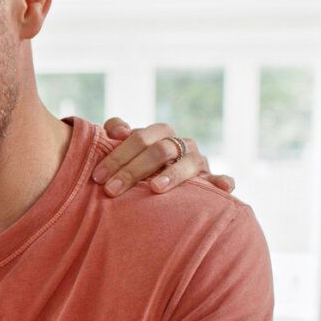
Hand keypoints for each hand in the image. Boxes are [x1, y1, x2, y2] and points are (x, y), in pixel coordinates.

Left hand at [94, 117, 235, 195]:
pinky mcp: (211, 179)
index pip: (140, 138)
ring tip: (155, 187)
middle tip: (111, 190)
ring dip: (173, 175)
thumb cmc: (142, 161)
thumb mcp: (129, 145)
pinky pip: (220, 179)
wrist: (168, 176)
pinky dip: (222, 181)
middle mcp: (181, 143)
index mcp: (161, 133)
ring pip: (188, 163)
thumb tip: (116, 131)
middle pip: (159, 151)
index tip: (98, 177)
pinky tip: (222, 186)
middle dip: (133, 171)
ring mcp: (198, 161)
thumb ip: (117, 130)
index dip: (118, 155)